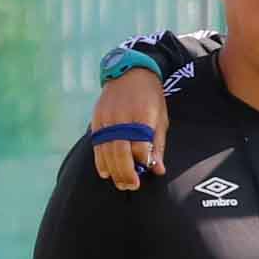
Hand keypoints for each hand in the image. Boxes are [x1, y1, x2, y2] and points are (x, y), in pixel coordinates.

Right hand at [89, 68, 167, 189]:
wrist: (131, 72)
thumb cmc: (151, 98)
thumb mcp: (161, 118)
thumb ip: (158, 145)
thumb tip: (158, 170)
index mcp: (142, 117)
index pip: (140, 146)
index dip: (142, 162)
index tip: (145, 173)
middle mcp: (122, 118)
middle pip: (121, 152)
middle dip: (126, 173)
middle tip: (131, 186)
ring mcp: (107, 119)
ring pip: (107, 151)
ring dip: (113, 170)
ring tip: (120, 183)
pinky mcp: (97, 119)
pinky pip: (97, 145)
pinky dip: (100, 160)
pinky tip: (105, 172)